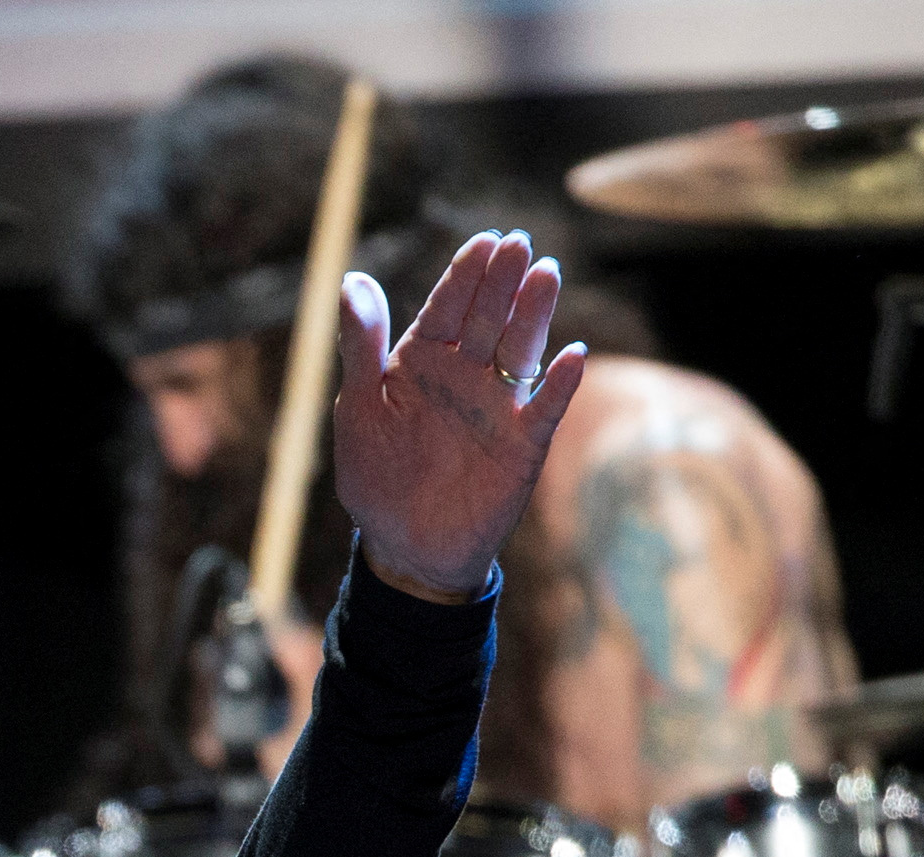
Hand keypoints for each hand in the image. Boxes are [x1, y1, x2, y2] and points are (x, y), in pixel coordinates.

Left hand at [333, 232, 587, 605]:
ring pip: (520, 350)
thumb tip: (352, 279)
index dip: (465, 274)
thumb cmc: (376, 477)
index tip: (484, 242)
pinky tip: (571, 357)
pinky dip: (560, 385)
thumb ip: (361, 347)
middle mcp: (466, 373)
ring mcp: (497, 405)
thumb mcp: (359, 410)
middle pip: (488, 317)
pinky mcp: (523, 444)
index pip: (447, 306)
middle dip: (503, 281)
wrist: (405, 547)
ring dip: (535, 315)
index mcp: (423, 359)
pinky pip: (545, 409)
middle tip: (519, 244)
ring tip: (547, 275)